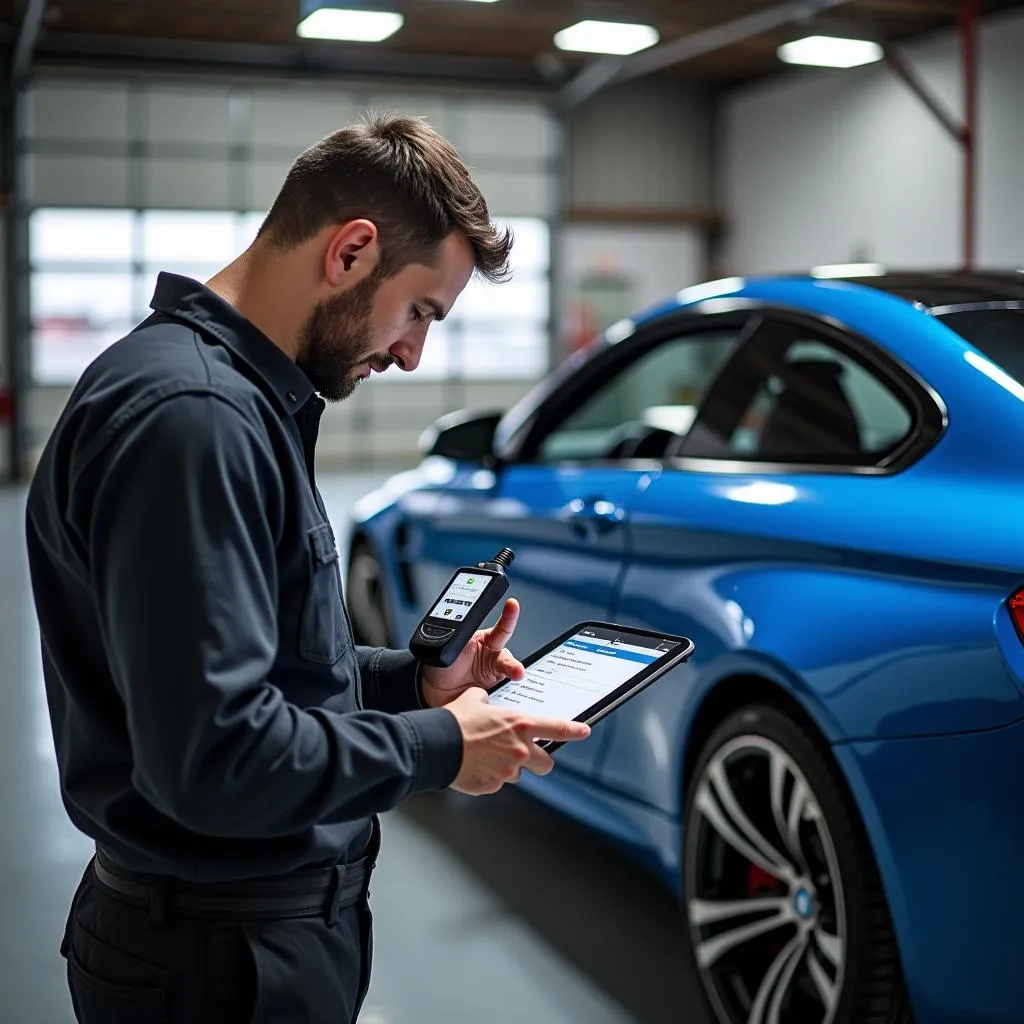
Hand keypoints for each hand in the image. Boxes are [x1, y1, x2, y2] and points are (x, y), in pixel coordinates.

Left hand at [420, 598, 525, 709]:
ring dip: (512, 679)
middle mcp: (493, 657)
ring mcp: (494, 676)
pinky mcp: (493, 692)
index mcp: (485, 640)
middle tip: (517, 670)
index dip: (508, 616)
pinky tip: (503, 699)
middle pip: (507, 659)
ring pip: (507, 678)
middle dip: (513, 664)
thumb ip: (458, 640)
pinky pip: (503, 694)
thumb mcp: (448, 646)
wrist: (433, 688)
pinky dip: (506, 697)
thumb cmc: (442, 662)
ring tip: (516, 678)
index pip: (500, 627)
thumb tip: (462, 639)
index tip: (512, 605)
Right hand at [444, 688, 590, 795]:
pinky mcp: (494, 786)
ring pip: (520, 774)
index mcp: (520, 724)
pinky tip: (475, 765)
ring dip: (510, 767)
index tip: (583, 731)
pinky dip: (490, 776)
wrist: (436, 745)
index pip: (557, 729)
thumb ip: (489, 702)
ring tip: (488, 757)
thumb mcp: (475, 699)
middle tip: (527, 754)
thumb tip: (487, 704)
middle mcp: (520, 749)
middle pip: (546, 763)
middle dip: (540, 759)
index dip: (574, 731)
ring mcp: (508, 771)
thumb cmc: (455, 721)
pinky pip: (498, 782)